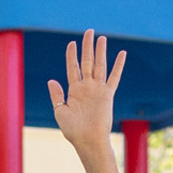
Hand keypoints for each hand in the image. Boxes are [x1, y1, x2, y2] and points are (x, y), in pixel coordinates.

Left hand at [48, 29, 125, 154]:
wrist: (87, 140)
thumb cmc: (73, 130)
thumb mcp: (60, 111)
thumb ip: (57, 95)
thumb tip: (51, 80)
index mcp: (74, 90)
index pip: (73, 68)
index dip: (72, 55)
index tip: (71, 43)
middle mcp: (87, 87)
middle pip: (87, 62)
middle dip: (87, 47)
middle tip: (89, 31)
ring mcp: (98, 90)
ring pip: (100, 66)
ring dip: (100, 52)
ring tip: (101, 38)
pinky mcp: (107, 94)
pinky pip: (114, 77)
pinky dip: (118, 65)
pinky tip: (121, 53)